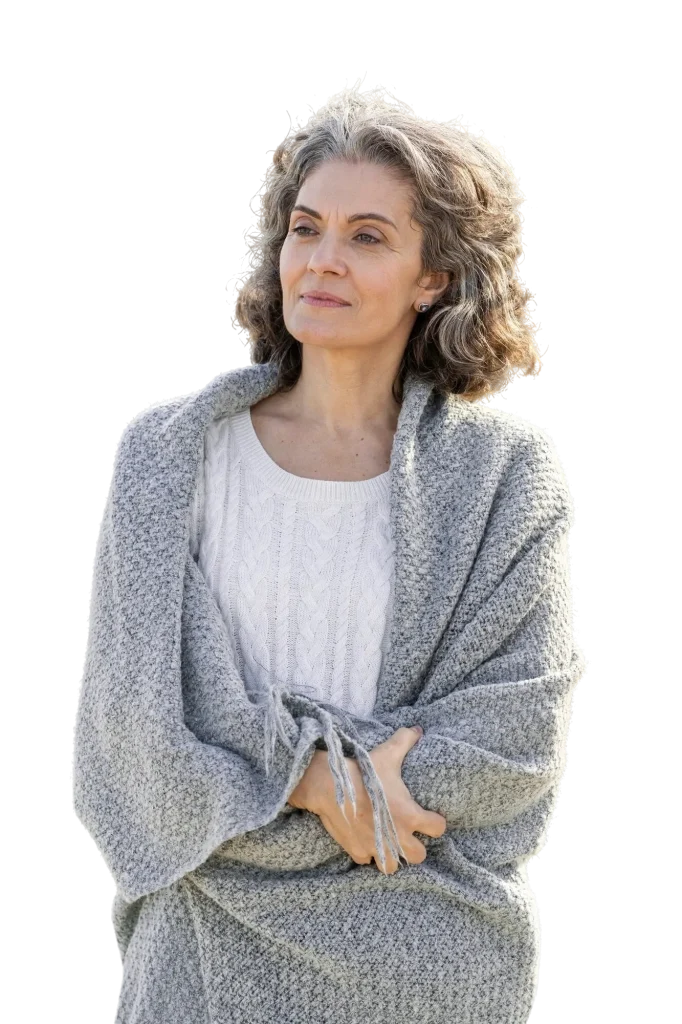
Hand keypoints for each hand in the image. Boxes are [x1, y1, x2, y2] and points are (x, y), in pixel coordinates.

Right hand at [290, 728, 446, 874]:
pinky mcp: (357, 851)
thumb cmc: (363, 771)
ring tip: (386, 843)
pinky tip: (363, 839)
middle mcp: (398, 837)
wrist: (329, 787)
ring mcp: (377, 847)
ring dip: (390, 857)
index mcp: (410, 815)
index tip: (428, 818)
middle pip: (419, 856)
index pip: (438, 829)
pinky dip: (365, 852)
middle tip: (406, 834)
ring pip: (392, 867)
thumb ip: (405, 741)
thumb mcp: (388, 754)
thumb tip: (418, 729)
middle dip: (414, 847)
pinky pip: (366, 860)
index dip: (435, 823)